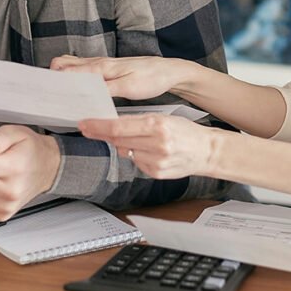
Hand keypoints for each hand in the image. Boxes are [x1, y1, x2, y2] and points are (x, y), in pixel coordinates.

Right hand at [50, 55, 189, 99]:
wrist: (169, 72)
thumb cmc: (152, 78)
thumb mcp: (129, 88)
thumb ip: (105, 89)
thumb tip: (83, 94)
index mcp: (101, 67)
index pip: (68, 70)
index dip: (55, 81)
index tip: (47, 93)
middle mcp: (98, 63)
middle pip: (64, 64)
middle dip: (53, 77)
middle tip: (51, 95)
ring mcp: (102, 64)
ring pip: (72, 65)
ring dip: (62, 76)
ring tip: (59, 94)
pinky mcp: (107, 68)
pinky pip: (83, 70)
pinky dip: (74, 77)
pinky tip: (77, 90)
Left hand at [78, 114, 216, 179]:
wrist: (206, 151)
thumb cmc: (185, 131)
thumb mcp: (163, 118)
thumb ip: (139, 123)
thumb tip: (113, 127)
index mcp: (157, 125)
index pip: (119, 127)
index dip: (98, 126)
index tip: (84, 124)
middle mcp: (156, 144)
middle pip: (118, 140)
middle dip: (101, 134)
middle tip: (88, 128)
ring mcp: (156, 161)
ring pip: (125, 152)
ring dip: (123, 145)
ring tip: (139, 140)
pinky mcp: (156, 173)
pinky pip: (136, 162)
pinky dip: (137, 156)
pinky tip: (149, 152)